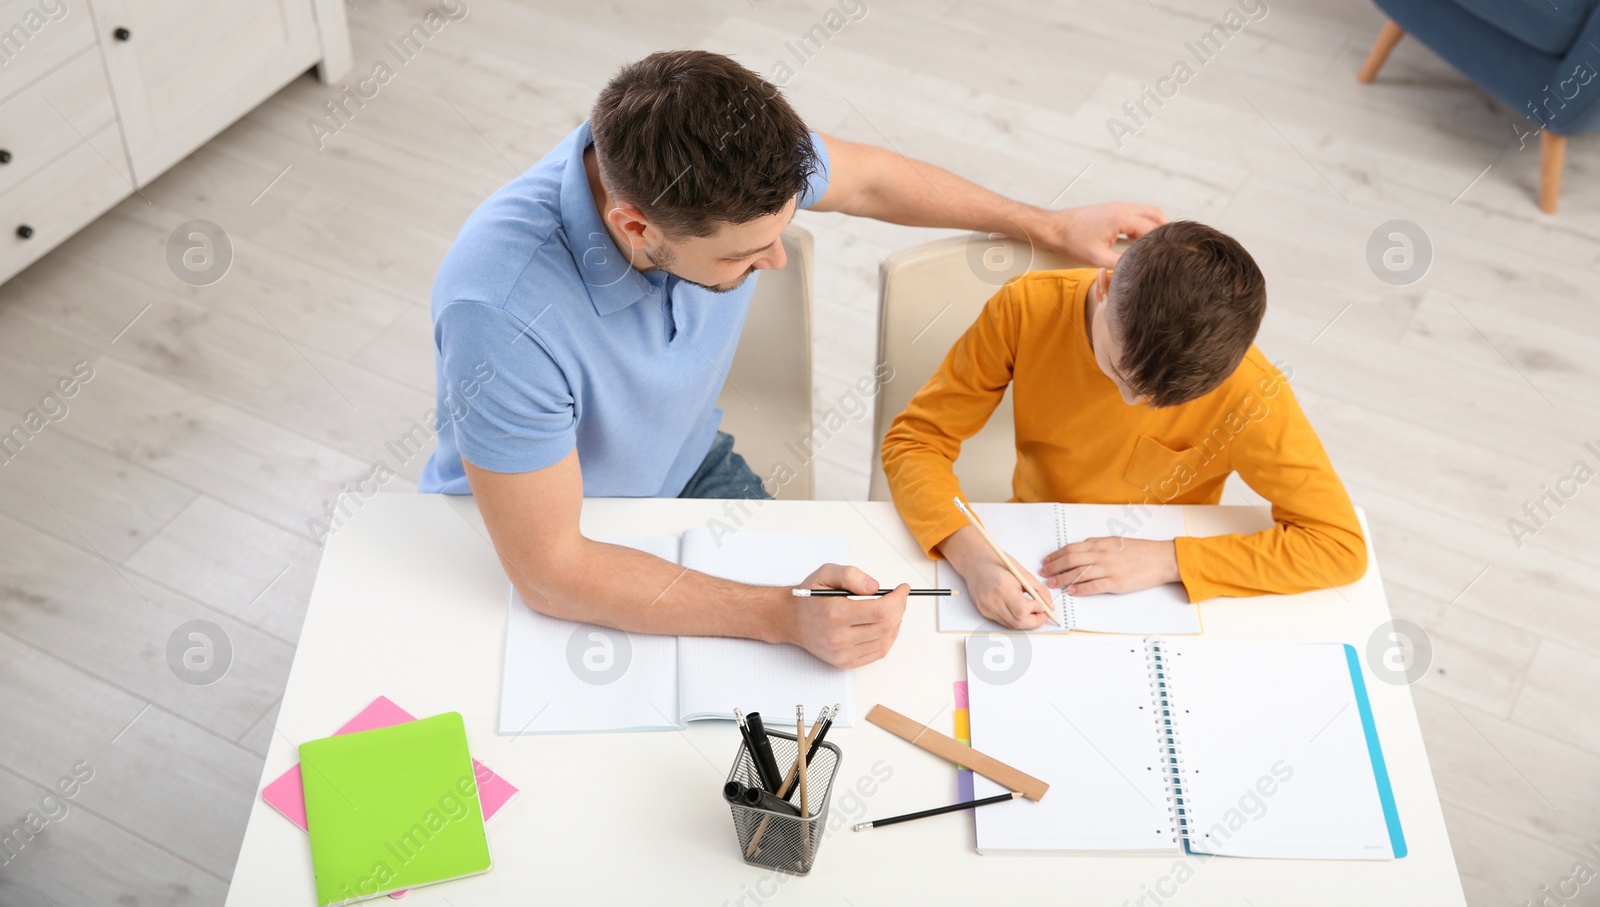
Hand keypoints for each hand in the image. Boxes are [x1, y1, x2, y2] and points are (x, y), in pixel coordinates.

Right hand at [787, 564, 907, 668]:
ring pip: (885, 641)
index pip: (881, 611)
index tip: (902, 589)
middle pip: (886, 627)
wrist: (790, 619)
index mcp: (836, 614)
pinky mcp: (844, 662)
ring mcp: (842, 653)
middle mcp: (839, 638)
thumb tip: (875, 587)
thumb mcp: (826, 573)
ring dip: (895, 624)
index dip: (898, 599)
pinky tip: (885, 626)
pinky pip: (877, 653)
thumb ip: (852, 575)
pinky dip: (887, 639)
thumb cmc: (809, 596)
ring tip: (892, 610)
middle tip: (899, 598)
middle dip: (899, 609)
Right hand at [938, 526, 1050, 630]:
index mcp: (1003, 587)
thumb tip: (1049, 604)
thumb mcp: (1022, 572)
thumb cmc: (997, 563)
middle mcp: (993, 600)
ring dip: (1025, 621)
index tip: (1043, 606)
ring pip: (1012, 625)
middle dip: (1035, 621)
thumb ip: (1038, 589)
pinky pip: (1004, 622)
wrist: (975, 562)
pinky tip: (1018, 610)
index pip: (1022, 610)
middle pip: (1018, 623)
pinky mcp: (984, 612)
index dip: (1036, 611)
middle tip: (1042, 614)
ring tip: (1031, 611)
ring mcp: (987, 608)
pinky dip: (1015, 619)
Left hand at [1028, 202, 1166, 268]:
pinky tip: (1142, 240)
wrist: (1056, 228)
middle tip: (1172, 247)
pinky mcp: (1113, 210)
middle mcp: (1122, 208)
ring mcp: (1118, 207)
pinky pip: (1137, 214)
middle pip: (1156, 215)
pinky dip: (1144, 224)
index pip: (1153, 228)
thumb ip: (1120, 264)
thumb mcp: (1097, 258)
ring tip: (1159, 245)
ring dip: (1155, 226)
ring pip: (1147, 212)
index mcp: (1122, 217)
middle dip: (1165, 230)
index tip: (1171, 252)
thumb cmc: (1072, 240)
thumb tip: (1137, 271)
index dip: (1163, 242)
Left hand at [1040, 537, 1179, 595]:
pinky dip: (1081, 589)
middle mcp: (1102, 555)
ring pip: (1079, 574)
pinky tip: (1072, 591)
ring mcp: (1109, 569)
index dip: (1055, 556)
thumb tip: (1079, 550)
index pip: (1071, 549)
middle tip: (1044, 574)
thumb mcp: (1115, 541)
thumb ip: (1096, 545)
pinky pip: (1094, 586)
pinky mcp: (1116, 583)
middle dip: (1054, 568)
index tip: (1046, 562)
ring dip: (1063, 579)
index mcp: (1100, 544)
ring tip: (1053, 584)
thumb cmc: (1139, 550)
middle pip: (1070, 561)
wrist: (1161, 559)